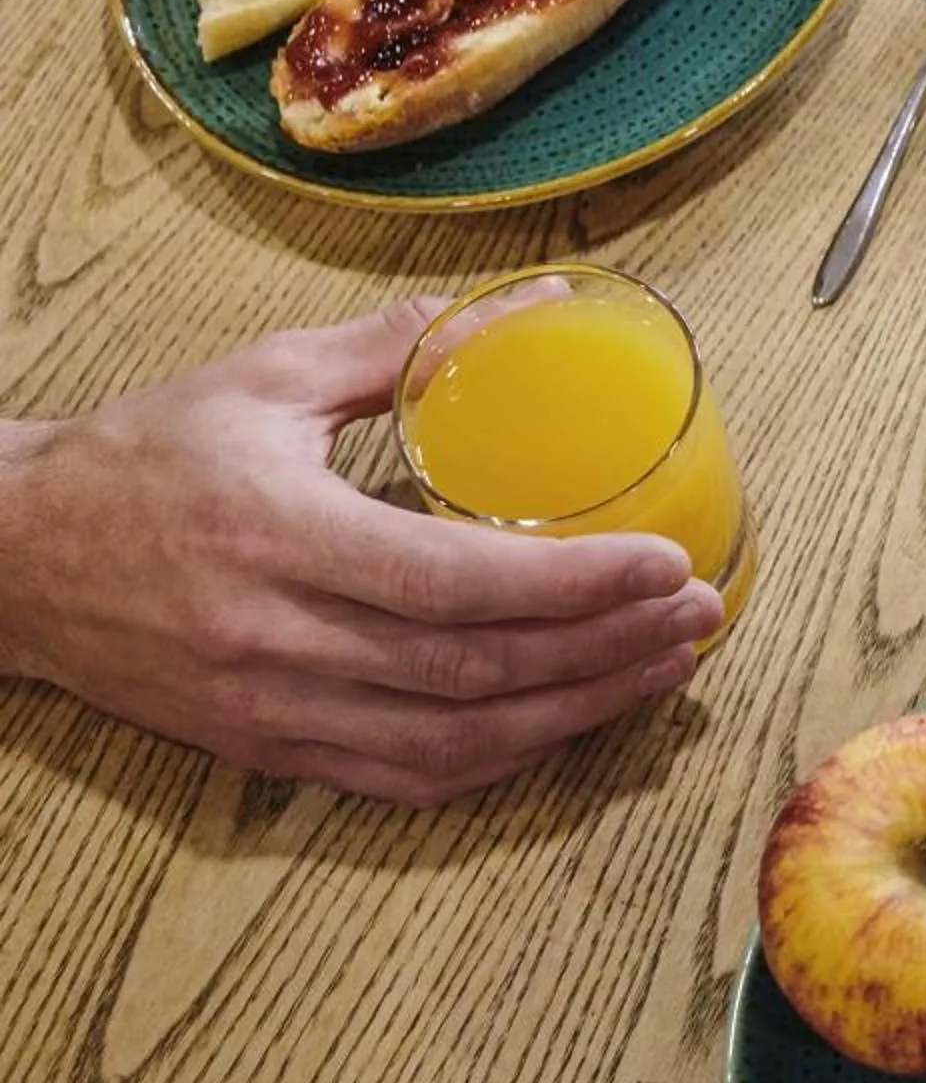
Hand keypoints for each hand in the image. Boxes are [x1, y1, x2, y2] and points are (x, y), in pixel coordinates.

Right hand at [0, 303, 724, 805]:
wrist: (10, 559)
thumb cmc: (140, 457)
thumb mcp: (262, 378)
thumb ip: (398, 348)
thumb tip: (528, 304)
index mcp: (278, 535)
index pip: (454, 583)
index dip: (574, 583)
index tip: (667, 562)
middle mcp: (275, 639)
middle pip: (473, 674)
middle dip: (606, 649)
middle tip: (701, 614)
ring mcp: (270, 709)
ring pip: (453, 742)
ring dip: (576, 713)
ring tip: (664, 668)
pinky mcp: (265, 751)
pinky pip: (405, 778)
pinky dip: (502, 759)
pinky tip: (573, 720)